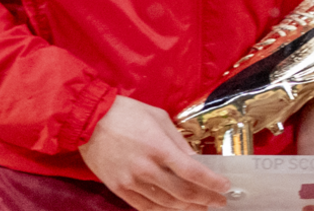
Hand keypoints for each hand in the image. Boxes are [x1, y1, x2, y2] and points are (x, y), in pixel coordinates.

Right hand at [79, 95, 229, 210]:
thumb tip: (195, 159)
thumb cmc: (125, 113)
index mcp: (159, 147)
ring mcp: (131, 181)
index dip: (212, 183)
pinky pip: (145, 207)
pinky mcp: (119, 188)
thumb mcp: (159, 118)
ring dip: (188, 208)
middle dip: (206, 199)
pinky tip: (175, 210)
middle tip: (219, 201)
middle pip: (183, 193)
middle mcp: (146, 168)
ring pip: (166, 204)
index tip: (225, 187)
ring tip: (202, 207)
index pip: (193, 172)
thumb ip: (178, 141)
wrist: (88, 120)